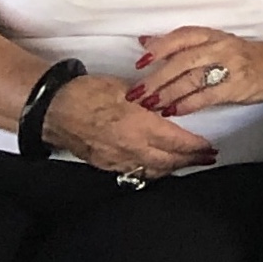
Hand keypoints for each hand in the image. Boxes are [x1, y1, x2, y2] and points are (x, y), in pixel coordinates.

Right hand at [42, 74, 218, 180]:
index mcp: (138, 126)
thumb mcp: (125, 90)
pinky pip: (134, 172)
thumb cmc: (87, 93)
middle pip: (169, 161)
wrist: (52, 108)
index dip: (196, 147)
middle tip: (206, 157)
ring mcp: (116, 159)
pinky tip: (157, 165)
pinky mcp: (103, 164)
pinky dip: (150, 170)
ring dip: (172, 168)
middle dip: (190, 160)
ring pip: (152, 170)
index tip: (210, 147)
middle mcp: (130, 147)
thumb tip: (165, 105)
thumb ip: (149, 101)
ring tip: (186, 162)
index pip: (177, 142)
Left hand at [126, 26, 262, 116]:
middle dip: (156, 78)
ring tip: (150, 105)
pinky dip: (187, 105)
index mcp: (212, 35)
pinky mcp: (236, 87)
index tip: (139, 63)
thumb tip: (145, 41)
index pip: (181, 37)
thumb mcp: (214, 42)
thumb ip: (181, 44)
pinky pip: (206, 96)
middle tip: (136, 93)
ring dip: (167, 94)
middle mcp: (220, 47)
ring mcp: (229, 66)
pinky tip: (173, 111)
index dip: (159, 48)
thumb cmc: (241, 56)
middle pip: (182, 61)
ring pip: (191, 80)